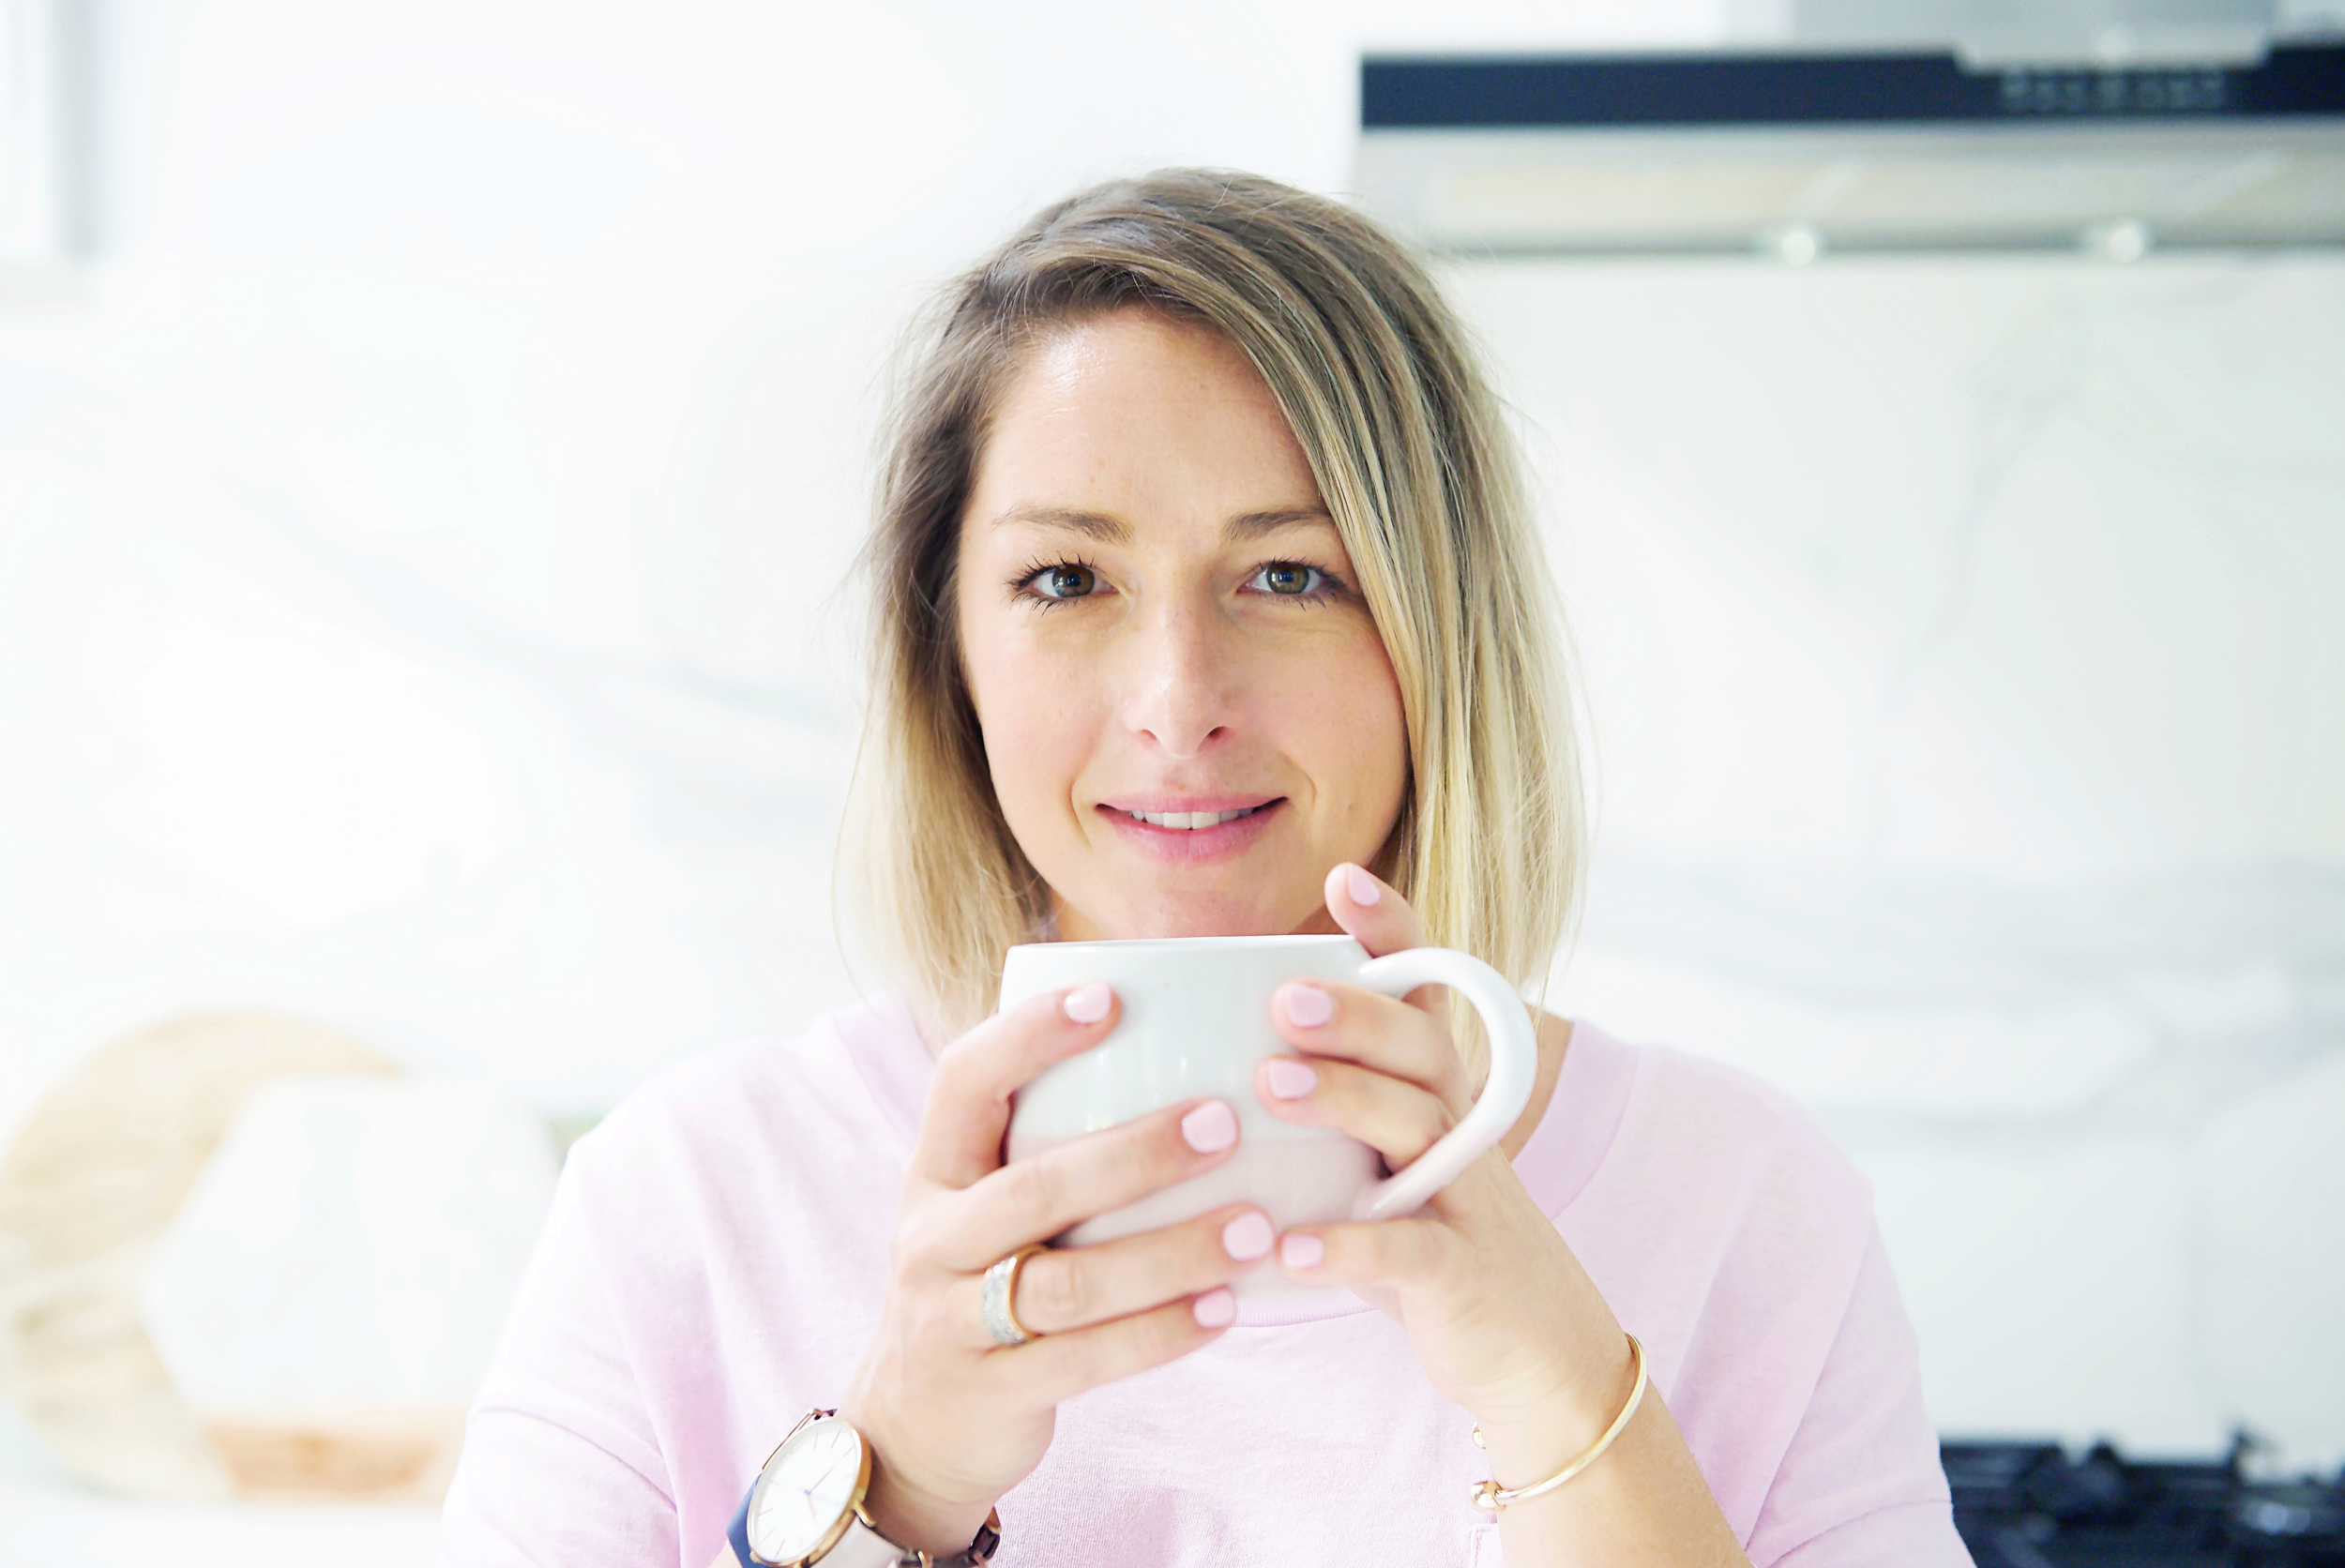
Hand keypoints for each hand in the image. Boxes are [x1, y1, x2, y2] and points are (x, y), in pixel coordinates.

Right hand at [837, 984, 1271, 1554]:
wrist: (911, 1423)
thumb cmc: (981, 1280)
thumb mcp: (983, 1203)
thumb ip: (1046, 1142)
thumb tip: (1174, 1043)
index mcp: (935, 1172)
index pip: (962, 1083)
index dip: (1028, 1035)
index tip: (1109, 996)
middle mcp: (934, 1239)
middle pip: (1035, 1188)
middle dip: (1134, 1154)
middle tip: (1225, 1123)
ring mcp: (953, 1321)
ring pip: (1068, 1284)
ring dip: (1169, 1253)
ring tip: (1253, 1228)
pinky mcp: (991, 1392)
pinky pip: (1083, 1361)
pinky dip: (1158, 1335)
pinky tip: (1224, 1310)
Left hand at [1256, 864, 1630, 1441]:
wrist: (1540, 1356)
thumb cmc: (1432, 1246)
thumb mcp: (1387, 1167)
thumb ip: (1326, 1115)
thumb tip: (1204, 1061)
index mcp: (1436, 1096)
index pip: (1423, 997)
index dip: (1393, 934)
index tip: (1342, 878)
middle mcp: (1460, 1133)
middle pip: (1422, 1051)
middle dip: (1357, 1015)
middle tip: (1283, 996)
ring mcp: (1470, 1202)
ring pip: (1419, 1130)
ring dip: (1347, 1100)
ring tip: (1272, 1084)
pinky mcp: (1464, 1276)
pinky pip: (1410, 1252)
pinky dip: (1349, 1247)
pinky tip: (1289, 1244)